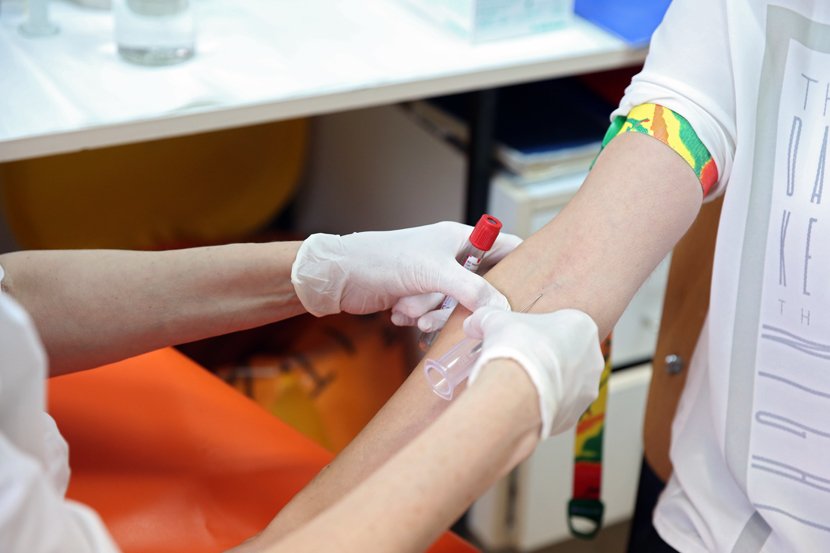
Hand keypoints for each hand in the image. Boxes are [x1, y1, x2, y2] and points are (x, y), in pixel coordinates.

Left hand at [389, 226, 520, 331]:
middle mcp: (450, 257)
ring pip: (454, 307)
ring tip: (413, 311)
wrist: (343, 276)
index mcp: (460, 239)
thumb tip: (503, 308)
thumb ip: (473, 290)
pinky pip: (433, 315)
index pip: (504, 246)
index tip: (529, 289)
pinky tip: (400, 311)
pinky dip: (418, 317)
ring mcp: (434, 278)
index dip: (521, 264)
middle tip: (450, 312)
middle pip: (479, 287)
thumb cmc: (387, 259)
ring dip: (433, 314)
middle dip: (462, 305)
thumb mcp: (436, 273)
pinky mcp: (418, 297)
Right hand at [464, 306, 603, 437]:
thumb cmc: (515, 348)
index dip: (539, 332)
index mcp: (582, 327)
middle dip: (546, 358)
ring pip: (564, 383)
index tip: (522, 338)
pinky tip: (522, 402)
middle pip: (567, 355)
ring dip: (546, 382)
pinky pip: (558, 407)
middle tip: (520, 360)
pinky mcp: (575, 415)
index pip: (562, 325)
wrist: (517, 391)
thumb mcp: (494, 320)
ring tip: (520, 384)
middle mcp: (593, 358)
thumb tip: (472, 323)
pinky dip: (542, 405)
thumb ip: (486, 317)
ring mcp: (586, 390)